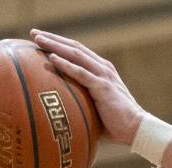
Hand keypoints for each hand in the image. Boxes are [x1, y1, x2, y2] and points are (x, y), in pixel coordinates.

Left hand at [30, 30, 145, 144]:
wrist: (136, 129)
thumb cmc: (116, 125)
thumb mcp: (97, 109)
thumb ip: (83, 104)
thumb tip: (64, 114)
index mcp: (102, 70)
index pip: (78, 51)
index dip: (60, 43)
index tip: (42, 40)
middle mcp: (102, 68)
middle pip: (73, 47)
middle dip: (53, 39)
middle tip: (34, 33)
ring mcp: (103, 76)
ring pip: (75, 55)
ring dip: (55, 46)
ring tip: (37, 40)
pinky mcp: (103, 87)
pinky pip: (81, 73)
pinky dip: (66, 65)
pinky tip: (52, 59)